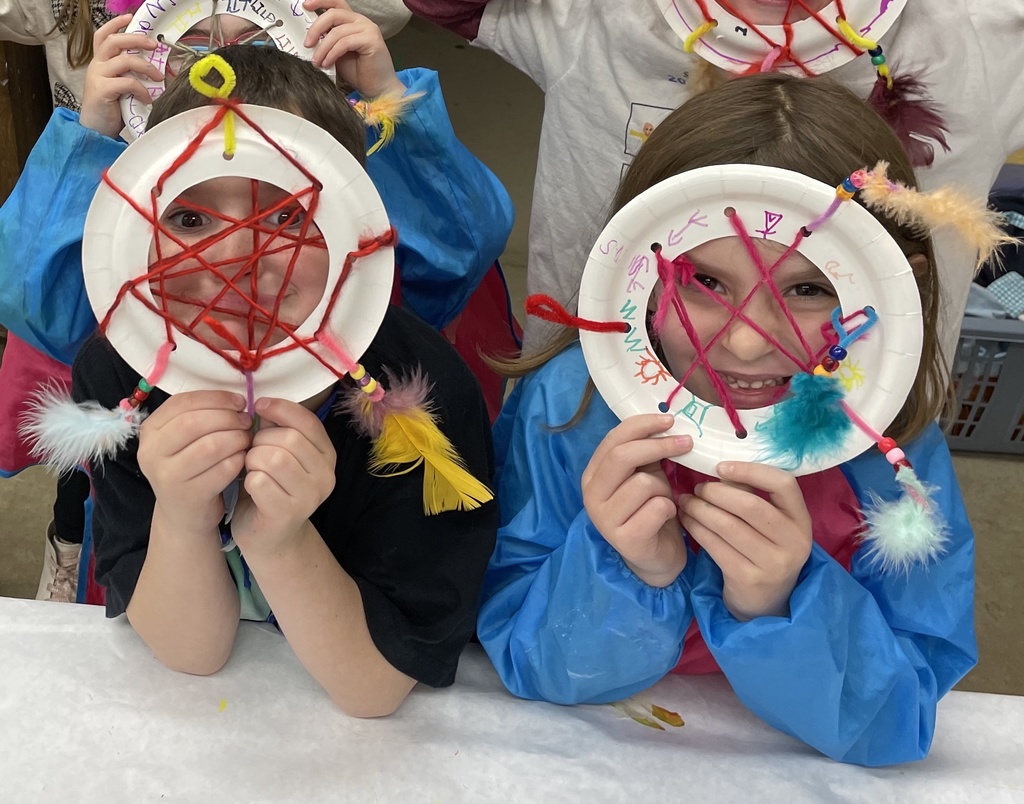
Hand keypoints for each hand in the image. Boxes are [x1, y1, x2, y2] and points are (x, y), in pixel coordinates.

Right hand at [79, 14, 164, 136]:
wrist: (94, 130)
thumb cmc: (110, 110)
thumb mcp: (120, 88)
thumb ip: (129, 75)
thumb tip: (153, 70)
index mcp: (100, 63)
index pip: (103, 36)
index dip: (115, 25)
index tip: (130, 18)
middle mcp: (97, 66)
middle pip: (114, 41)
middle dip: (136, 39)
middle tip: (153, 45)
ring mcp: (98, 77)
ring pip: (124, 60)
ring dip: (145, 66)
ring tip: (158, 77)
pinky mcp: (102, 90)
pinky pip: (127, 82)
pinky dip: (141, 89)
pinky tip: (147, 98)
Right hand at [137, 391, 251, 535]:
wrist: (184, 514)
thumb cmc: (191, 467)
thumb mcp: (185, 439)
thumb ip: (201, 415)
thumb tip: (237, 400)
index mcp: (150, 430)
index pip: (182, 403)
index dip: (215, 398)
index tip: (239, 401)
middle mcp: (151, 452)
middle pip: (194, 423)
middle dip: (227, 417)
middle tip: (247, 421)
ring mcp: (167, 476)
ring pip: (210, 446)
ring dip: (236, 438)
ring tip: (247, 438)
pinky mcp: (189, 495)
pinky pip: (222, 470)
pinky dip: (238, 460)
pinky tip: (243, 458)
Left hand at [230, 397, 336, 556]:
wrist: (269, 534)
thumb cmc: (270, 486)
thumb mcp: (277, 451)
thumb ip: (275, 427)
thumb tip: (263, 403)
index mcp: (326, 455)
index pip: (308, 421)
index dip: (281, 408)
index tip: (259, 406)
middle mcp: (326, 475)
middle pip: (289, 439)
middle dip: (261, 440)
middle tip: (252, 452)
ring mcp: (310, 497)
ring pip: (274, 458)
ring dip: (253, 460)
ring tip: (251, 469)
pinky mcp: (289, 514)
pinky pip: (260, 482)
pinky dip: (248, 480)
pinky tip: (251, 487)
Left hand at [303, 0, 404, 96]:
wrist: (378, 89)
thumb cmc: (359, 73)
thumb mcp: (336, 53)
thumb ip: (326, 41)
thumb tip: (308, 37)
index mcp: (352, 21)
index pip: (336, 3)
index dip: (320, 1)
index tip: (305, 5)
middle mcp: (361, 21)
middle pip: (333, 14)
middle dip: (316, 28)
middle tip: (307, 44)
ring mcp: (368, 29)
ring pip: (337, 31)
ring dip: (323, 48)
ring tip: (317, 62)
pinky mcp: (372, 40)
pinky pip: (345, 43)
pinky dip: (332, 53)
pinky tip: (327, 64)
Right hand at [581, 414, 692, 587]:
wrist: (655, 557)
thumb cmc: (650, 510)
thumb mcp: (645, 475)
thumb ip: (645, 452)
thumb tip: (665, 422)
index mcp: (593, 475)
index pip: (613, 439)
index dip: (642, 425)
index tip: (670, 420)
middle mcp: (592, 495)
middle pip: (622, 456)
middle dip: (659, 445)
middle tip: (686, 443)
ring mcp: (605, 519)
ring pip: (644, 483)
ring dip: (664, 487)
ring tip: (665, 498)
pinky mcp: (625, 539)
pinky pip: (657, 508)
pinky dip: (670, 508)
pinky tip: (667, 516)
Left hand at [679, 461, 811, 620]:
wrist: (766, 603)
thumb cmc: (764, 551)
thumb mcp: (771, 525)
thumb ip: (753, 496)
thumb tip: (721, 470)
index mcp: (801, 520)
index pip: (783, 484)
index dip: (750, 471)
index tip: (721, 467)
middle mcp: (793, 541)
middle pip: (750, 505)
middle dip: (716, 493)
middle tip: (697, 489)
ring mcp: (773, 563)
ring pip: (728, 525)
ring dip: (700, 509)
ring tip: (686, 502)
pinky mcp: (749, 578)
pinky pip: (715, 545)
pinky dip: (696, 529)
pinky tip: (687, 521)